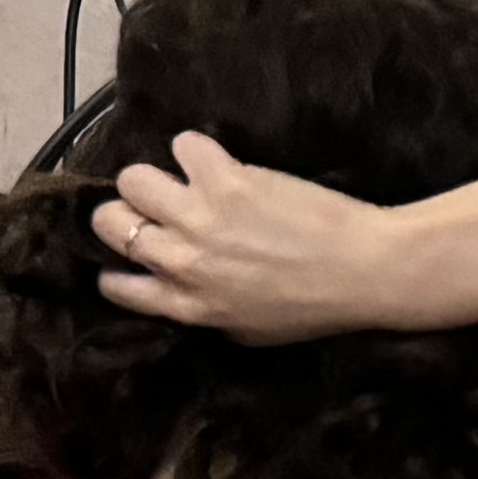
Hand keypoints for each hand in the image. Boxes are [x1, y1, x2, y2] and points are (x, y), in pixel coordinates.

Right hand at [90, 129, 404, 338]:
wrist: (368, 270)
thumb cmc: (317, 308)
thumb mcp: (251, 333)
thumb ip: (206, 314)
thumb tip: (181, 295)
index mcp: (186, 304)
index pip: (115, 285)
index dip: (118, 265)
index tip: (137, 254)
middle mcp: (181, 261)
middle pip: (109, 222)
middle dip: (126, 213)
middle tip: (156, 209)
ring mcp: (199, 218)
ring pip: (133, 179)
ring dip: (156, 177)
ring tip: (184, 180)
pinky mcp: (224, 180)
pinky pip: (184, 146)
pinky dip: (196, 149)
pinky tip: (216, 161)